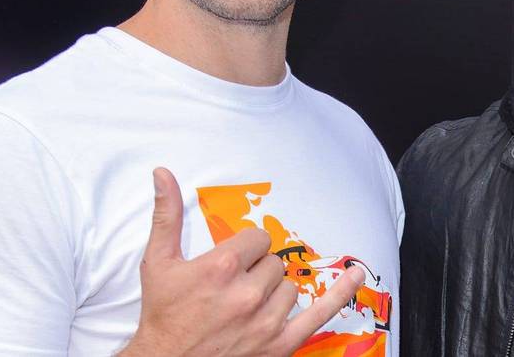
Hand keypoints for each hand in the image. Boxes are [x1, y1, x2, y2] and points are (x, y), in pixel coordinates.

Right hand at [120, 168, 363, 356]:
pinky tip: (356, 276)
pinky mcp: (278, 344)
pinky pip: (319, 315)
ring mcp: (265, 321)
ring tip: (245, 304)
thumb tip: (163, 173)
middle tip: (232, 287)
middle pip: (273, 263)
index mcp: (222, 267)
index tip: (231, 262)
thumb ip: (167, 215)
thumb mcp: (158, 262)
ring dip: (273, 291)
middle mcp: (247, 293)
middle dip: (256, 270)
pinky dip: (340, 295)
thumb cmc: (163, 314)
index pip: (257, 239)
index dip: (245, 249)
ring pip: (289, 287)